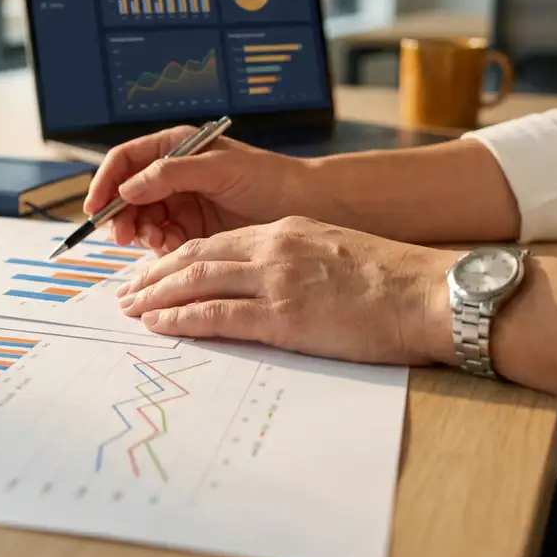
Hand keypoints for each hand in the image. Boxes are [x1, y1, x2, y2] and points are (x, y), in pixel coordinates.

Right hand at [83, 126, 312, 253]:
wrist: (307, 207)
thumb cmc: (269, 177)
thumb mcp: (219, 168)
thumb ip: (171, 173)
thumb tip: (128, 186)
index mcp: (176, 147)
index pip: (126, 160)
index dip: (105, 180)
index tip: (95, 205)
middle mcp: (173, 174)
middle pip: (127, 193)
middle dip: (121, 213)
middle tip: (123, 234)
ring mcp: (181, 203)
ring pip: (141, 219)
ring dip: (140, 232)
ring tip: (154, 240)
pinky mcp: (192, 230)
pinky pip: (161, 239)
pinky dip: (159, 246)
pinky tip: (169, 248)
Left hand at [116, 216, 456, 365]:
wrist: (430, 292)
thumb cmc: (392, 278)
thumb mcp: (333, 251)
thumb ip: (293, 259)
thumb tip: (266, 280)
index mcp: (283, 231)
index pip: (214, 242)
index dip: (176, 258)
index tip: (153, 272)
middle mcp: (272, 248)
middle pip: (195, 258)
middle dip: (154, 276)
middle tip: (125, 291)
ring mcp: (275, 281)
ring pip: (197, 283)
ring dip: (156, 296)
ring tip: (128, 308)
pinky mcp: (283, 316)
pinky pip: (217, 316)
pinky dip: (181, 319)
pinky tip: (157, 325)